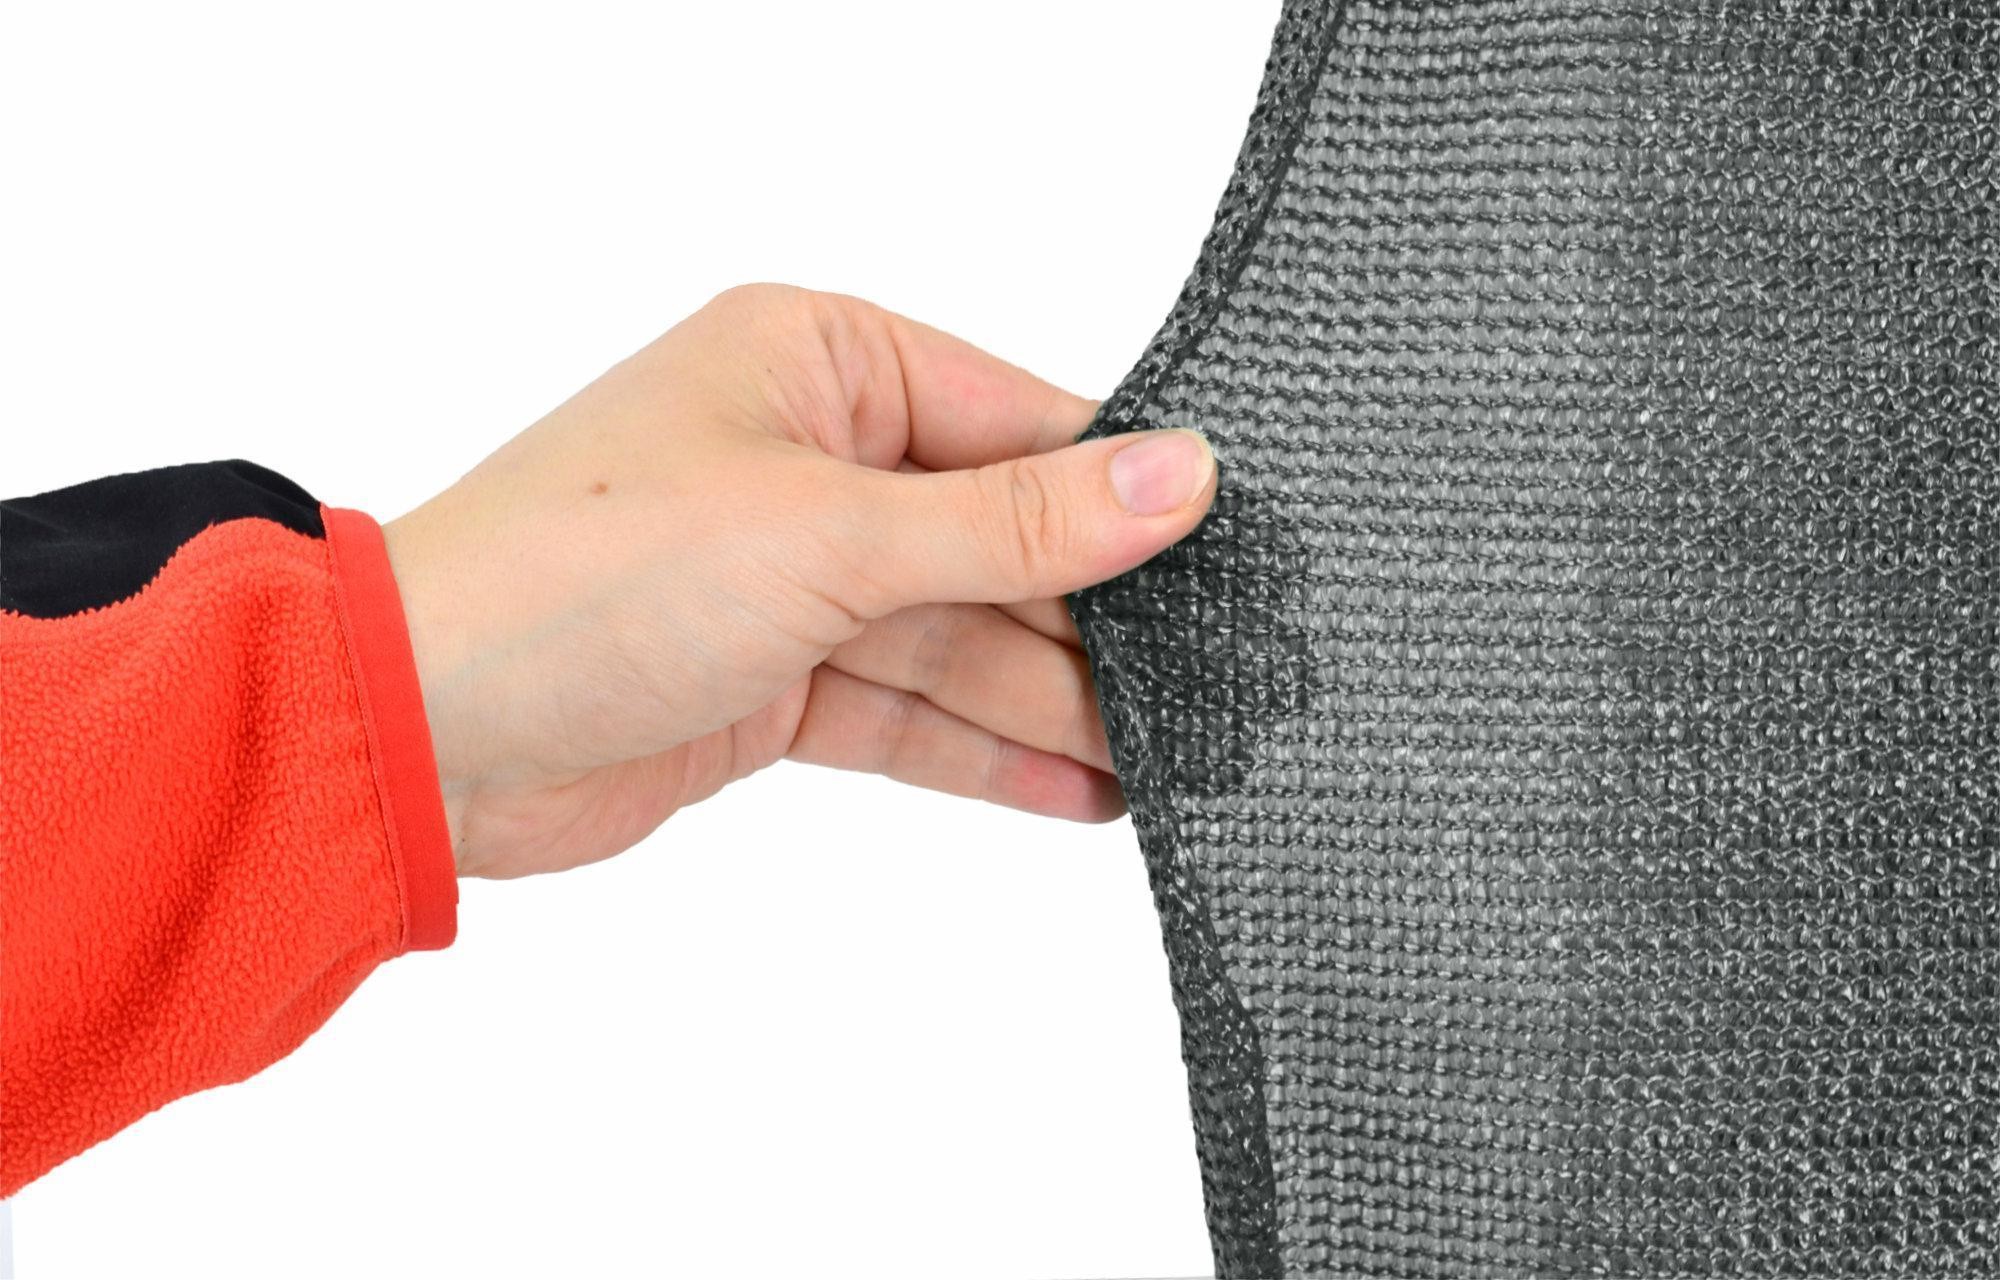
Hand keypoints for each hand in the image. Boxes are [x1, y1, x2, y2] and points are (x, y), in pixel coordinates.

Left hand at [383, 285, 1215, 877]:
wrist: (419, 729)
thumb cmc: (586, 576)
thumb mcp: (831, 534)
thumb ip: (1014, 523)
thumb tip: (1179, 472)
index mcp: (819, 363)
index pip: (1017, 422)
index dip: (1124, 498)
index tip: (1234, 559)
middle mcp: (810, 457)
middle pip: (996, 542)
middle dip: (1096, 624)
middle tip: (1217, 688)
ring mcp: (793, 574)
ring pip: (959, 638)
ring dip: (1054, 705)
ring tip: (1171, 764)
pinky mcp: (773, 679)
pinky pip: (906, 710)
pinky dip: (984, 753)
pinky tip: (1081, 793)